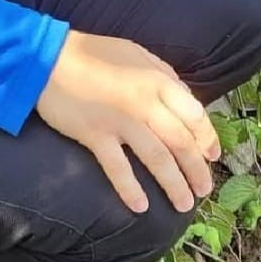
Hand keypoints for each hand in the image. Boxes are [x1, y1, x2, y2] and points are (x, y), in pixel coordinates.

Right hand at [36, 30, 219, 213]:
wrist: (48, 57)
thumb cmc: (95, 54)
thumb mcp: (137, 54)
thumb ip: (163, 75)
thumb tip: (185, 98)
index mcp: (159, 80)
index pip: (195, 115)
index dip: (207, 139)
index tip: (212, 157)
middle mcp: (145, 102)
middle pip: (181, 141)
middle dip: (196, 169)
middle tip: (204, 190)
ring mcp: (120, 120)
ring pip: (157, 158)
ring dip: (174, 184)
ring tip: (183, 204)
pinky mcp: (94, 134)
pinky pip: (117, 167)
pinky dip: (130, 188)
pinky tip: (140, 207)